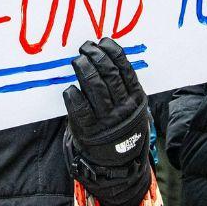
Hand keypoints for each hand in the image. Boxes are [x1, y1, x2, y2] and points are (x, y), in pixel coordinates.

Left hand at [62, 38, 149, 205]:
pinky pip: (79, 108)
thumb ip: (125, 86)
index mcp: (136, 100)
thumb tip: (108, 55)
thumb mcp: (134, 108)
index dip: (112, 52)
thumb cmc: (122, 128)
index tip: (102, 41)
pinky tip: (70, 88)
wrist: (119, 164)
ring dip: (84, 68)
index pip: (125, 69)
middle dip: (95, 55)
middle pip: (108, 74)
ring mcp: (106, 120)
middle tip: (85, 47)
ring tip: (78, 60)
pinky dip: (73, 95)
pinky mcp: (88, 130)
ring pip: (95, 86)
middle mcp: (122, 109)